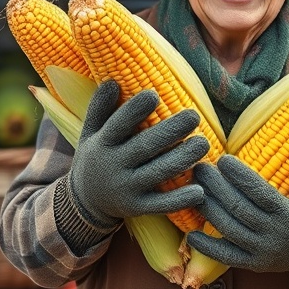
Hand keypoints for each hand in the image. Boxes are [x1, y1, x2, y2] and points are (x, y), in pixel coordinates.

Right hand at [69, 80, 209, 227]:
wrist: (84, 203)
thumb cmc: (95, 157)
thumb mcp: (90, 133)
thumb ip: (99, 107)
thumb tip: (112, 80)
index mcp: (101, 144)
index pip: (118, 125)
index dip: (134, 110)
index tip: (154, 95)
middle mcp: (112, 167)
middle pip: (144, 147)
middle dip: (170, 131)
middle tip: (194, 116)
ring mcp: (125, 189)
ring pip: (157, 174)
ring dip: (182, 160)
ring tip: (204, 144)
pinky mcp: (137, 208)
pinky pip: (160, 205)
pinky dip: (180, 200)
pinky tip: (200, 191)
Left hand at [187, 151, 288, 275]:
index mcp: (288, 216)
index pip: (259, 193)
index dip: (239, 176)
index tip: (223, 159)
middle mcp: (273, 235)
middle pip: (238, 208)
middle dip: (216, 187)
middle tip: (200, 169)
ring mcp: (261, 252)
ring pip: (228, 230)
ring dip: (208, 210)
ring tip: (193, 190)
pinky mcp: (254, 264)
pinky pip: (227, 257)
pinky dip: (208, 247)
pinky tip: (191, 234)